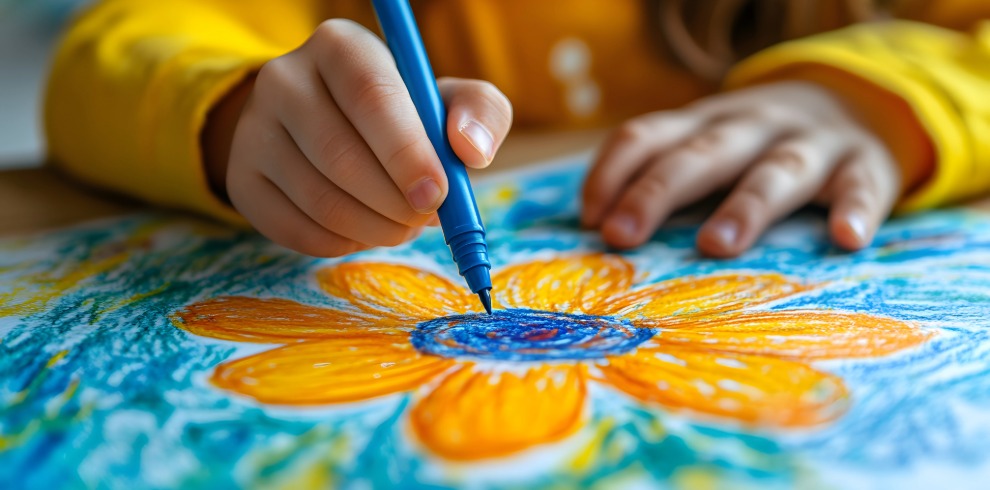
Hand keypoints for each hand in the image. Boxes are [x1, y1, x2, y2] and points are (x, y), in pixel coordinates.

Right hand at [205, 19, 512, 256]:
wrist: (331, 128)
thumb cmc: (404, 115)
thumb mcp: (448, 101)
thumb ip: (479, 112)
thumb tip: (471, 150)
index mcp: (341, 47)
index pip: (370, 97)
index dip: (406, 152)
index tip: (437, 193)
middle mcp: (284, 79)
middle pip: (340, 154)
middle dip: (395, 202)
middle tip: (425, 217)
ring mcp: (254, 130)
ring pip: (319, 198)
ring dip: (375, 228)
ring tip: (402, 225)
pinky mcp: (242, 178)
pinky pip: (294, 230)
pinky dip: (342, 243)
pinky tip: (364, 230)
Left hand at [581, 81, 902, 256]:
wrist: (856, 103)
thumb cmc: (757, 147)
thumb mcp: (708, 145)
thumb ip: (664, 177)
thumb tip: (600, 231)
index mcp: (703, 124)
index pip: (646, 136)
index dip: (611, 173)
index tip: (590, 220)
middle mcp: (751, 127)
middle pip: (700, 155)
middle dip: (656, 192)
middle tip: (622, 235)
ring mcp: (810, 143)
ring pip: (775, 171)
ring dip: (744, 206)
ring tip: (714, 244)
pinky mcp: (865, 165)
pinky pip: (860, 186)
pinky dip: (855, 209)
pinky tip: (847, 238)